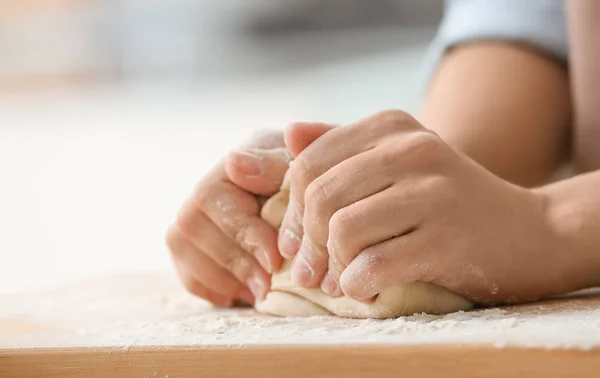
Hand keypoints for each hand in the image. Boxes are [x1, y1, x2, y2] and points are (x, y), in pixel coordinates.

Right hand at [166, 131, 290, 306]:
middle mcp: (197, 197)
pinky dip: (219, 291)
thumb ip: (270, 164)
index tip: (275, 260)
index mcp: (223, 171)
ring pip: (191, 259)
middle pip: (198, 234)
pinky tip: (247, 292)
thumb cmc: (298, 181)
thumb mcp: (293, 165)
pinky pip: (192, 280)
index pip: (215, 200)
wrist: (292, 195)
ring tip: (263, 291)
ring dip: (228, 280)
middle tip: (269, 286)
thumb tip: (235, 164)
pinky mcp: (189, 254)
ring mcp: (187, 227)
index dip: (245, 234)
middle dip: (238, 264)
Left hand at [280, 110, 571, 304]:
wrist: (530, 232)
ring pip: (343, 231)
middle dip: (306, 244)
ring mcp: (434, 192)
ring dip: (333, 267)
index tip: (295, 244)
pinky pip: (374, 265)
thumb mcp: (398, 161)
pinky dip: (358, 285)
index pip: (308, 163)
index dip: (291, 211)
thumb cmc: (449, 202)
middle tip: (309, 273)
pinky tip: (365, 290)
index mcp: (392, 126)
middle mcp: (413, 148)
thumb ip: (341, 146)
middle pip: (320, 198)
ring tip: (341, 281)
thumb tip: (288, 134)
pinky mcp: (447, 238)